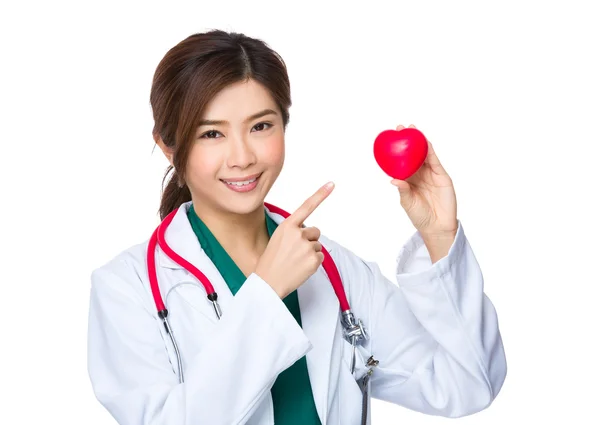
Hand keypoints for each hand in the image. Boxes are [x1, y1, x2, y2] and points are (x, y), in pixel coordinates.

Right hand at [255, 182, 334, 298]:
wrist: (268, 283)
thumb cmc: (271, 262)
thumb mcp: (278, 239)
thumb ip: (293, 233)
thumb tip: (310, 234)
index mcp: (287, 226)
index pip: (306, 206)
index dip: (320, 194)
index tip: (332, 184)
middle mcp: (298, 233)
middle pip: (315, 232)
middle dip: (309, 240)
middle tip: (294, 253)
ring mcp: (307, 246)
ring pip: (317, 246)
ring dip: (310, 253)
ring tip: (295, 262)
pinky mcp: (314, 259)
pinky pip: (320, 258)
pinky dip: (313, 263)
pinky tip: (301, 268)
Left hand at [391, 125, 457, 237]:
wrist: (437, 226)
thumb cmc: (420, 216)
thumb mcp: (407, 202)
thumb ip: (403, 190)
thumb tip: (393, 179)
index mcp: (409, 180)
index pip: (402, 162)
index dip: (397, 151)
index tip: (389, 139)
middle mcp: (419, 175)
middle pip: (413, 154)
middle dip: (408, 141)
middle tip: (400, 128)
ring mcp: (431, 174)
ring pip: (425, 155)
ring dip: (419, 142)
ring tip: (413, 130)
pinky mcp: (442, 177)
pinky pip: (435, 162)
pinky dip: (430, 152)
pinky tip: (425, 143)